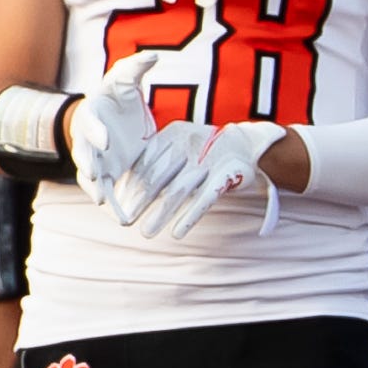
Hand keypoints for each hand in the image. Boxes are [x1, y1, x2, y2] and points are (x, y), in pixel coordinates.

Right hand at [69, 51, 204, 232]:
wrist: (109, 118)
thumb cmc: (115, 97)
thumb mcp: (124, 79)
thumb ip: (137, 67)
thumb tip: (154, 55)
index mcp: (90, 115)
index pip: (89, 123)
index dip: (96, 131)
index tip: (106, 139)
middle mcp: (87, 141)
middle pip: (84, 155)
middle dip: (89, 166)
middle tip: (95, 176)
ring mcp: (94, 161)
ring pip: (91, 180)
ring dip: (97, 191)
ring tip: (105, 204)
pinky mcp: (106, 176)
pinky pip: (107, 194)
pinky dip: (114, 206)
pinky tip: (124, 221)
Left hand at [139, 118, 284, 240]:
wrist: (248, 144)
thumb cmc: (208, 149)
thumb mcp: (182, 145)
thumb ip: (159, 157)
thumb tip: (128, 180)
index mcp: (175, 134)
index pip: (147, 160)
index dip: (132, 183)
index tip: (119, 203)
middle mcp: (190, 145)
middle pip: (160, 176)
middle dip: (141, 200)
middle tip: (125, 221)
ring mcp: (209, 161)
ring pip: (180, 191)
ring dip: (162, 213)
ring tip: (147, 233)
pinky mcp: (226, 177)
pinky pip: (205, 199)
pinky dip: (190, 216)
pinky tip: (177, 232)